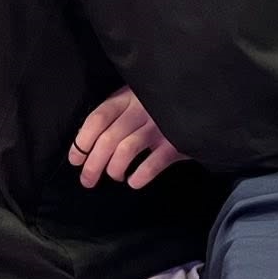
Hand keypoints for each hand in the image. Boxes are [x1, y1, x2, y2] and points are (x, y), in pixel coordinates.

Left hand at [68, 87, 189, 189]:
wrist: (202, 99)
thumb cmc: (163, 103)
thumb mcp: (138, 96)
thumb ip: (118, 112)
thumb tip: (89, 144)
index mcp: (127, 97)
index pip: (97, 119)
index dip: (81, 142)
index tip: (75, 160)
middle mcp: (141, 110)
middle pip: (108, 139)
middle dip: (93, 165)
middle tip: (88, 181)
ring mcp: (160, 125)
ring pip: (126, 151)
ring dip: (114, 170)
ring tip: (116, 177)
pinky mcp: (177, 142)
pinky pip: (153, 164)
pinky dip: (139, 176)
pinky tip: (134, 181)